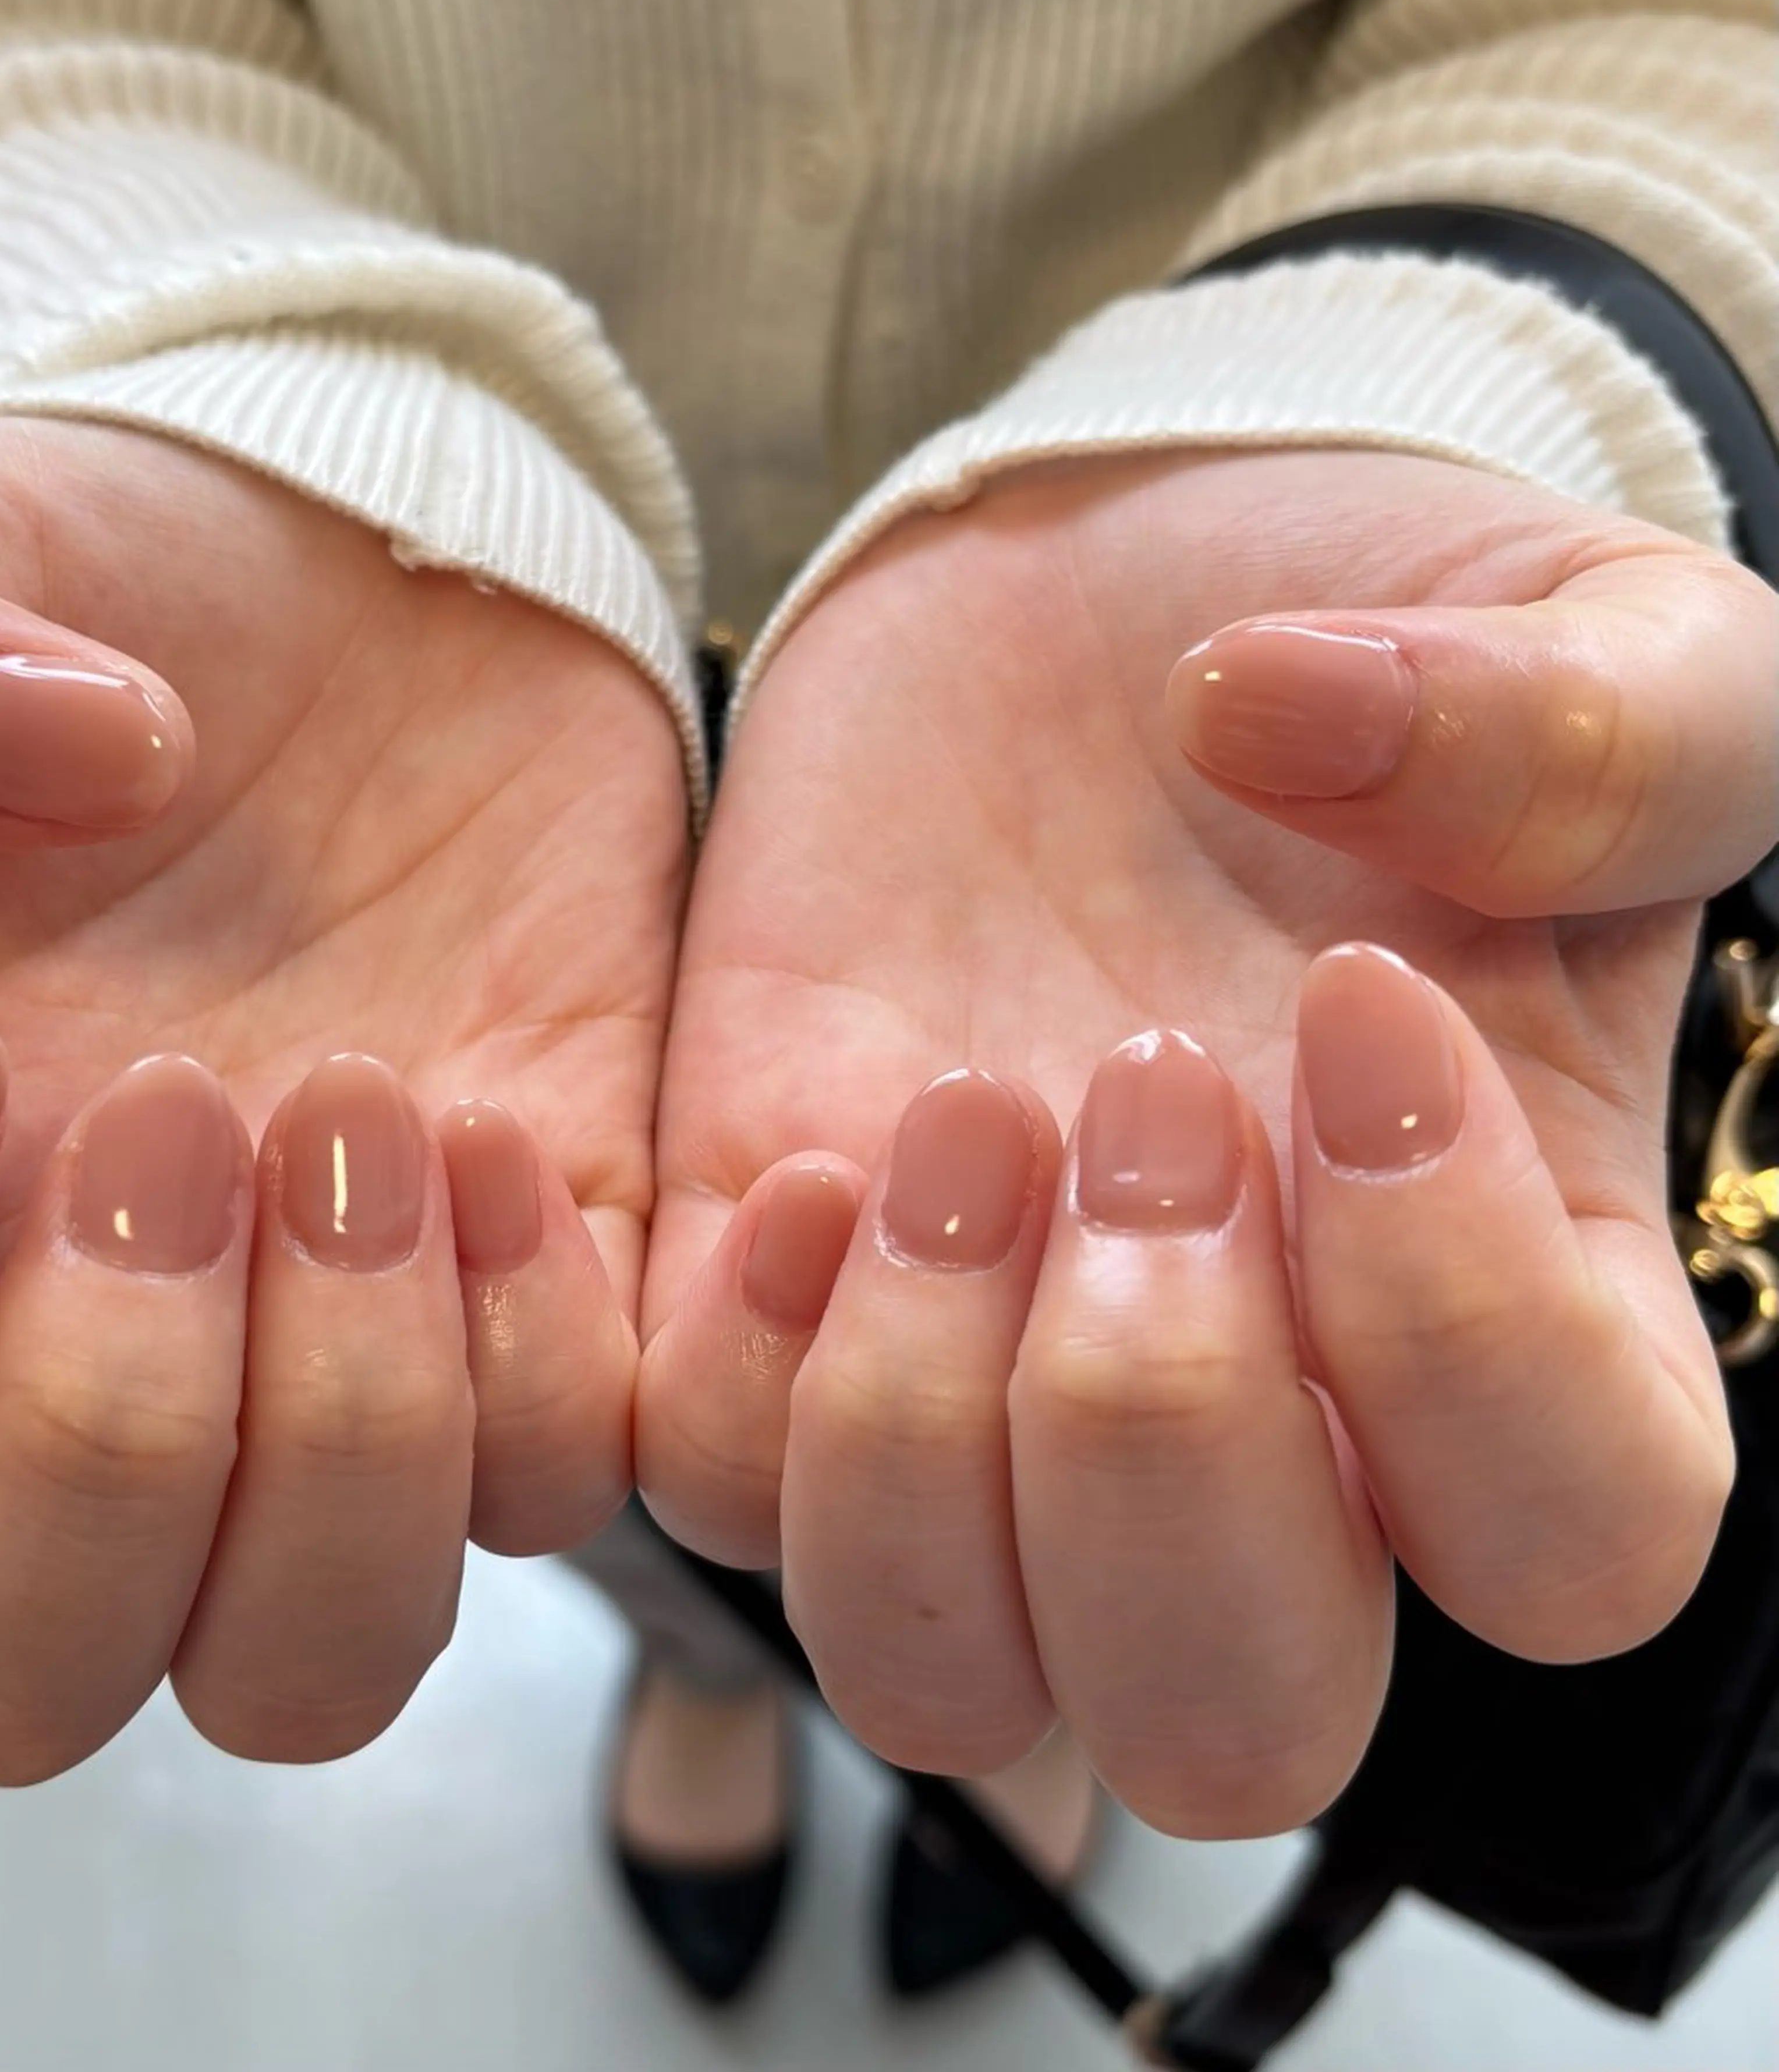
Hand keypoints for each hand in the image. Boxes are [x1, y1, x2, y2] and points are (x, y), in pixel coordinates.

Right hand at [0, 418, 685, 1780]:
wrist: (369, 577)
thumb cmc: (107, 582)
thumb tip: (52, 764)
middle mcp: (65, 1324)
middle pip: (7, 1669)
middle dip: (101, 1453)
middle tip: (179, 1121)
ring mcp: (312, 1342)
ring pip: (307, 1656)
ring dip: (349, 1435)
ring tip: (377, 1117)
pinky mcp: (537, 1284)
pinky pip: (565, 1481)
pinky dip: (552, 1357)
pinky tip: (512, 1123)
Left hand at [639, 448, 1776, 1834]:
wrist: (1117, 586)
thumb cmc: (1381, 628)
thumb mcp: (1598, 631)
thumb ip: (1593, 729)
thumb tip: (1291, 730)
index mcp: (1510, 1299)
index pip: (1569, 1543)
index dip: (1468, 1335)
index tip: (1360, 1014)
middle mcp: (1252, 1404)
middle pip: (1223, 1716)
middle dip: (1159, 1438)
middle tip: (1140, 1092)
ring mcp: (986, 1371)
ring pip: (935, 1673)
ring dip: (919, 1438)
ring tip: (952, 1118)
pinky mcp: (766, 1285)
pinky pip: (706, 1483)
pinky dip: (731, 1375)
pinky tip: (797, 1158)